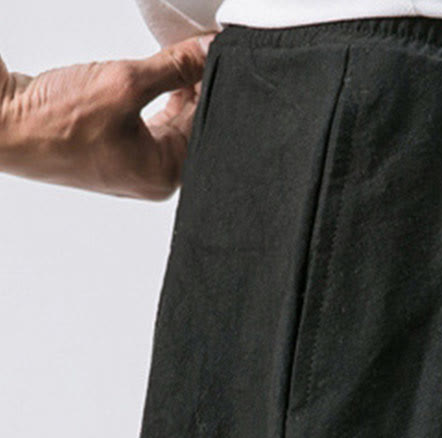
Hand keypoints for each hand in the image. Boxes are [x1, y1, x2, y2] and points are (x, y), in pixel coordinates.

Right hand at [0, 32, 215, 199]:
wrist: (1, 123)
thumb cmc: (54, 122)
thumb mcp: (125, 82)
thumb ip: (175, 67)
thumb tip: (207, 52)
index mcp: (165, 177)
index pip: (207, 130)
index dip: (214, 90)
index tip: (217, 59)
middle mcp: (153, 178)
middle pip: (193, 128)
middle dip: (198, 90)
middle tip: (199, 54)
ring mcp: (133, 166)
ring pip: (172, 123)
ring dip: (177, 91)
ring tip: (177, 59)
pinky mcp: (115, 150)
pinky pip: (149, 123)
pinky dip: (156, 98)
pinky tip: (158, 76)